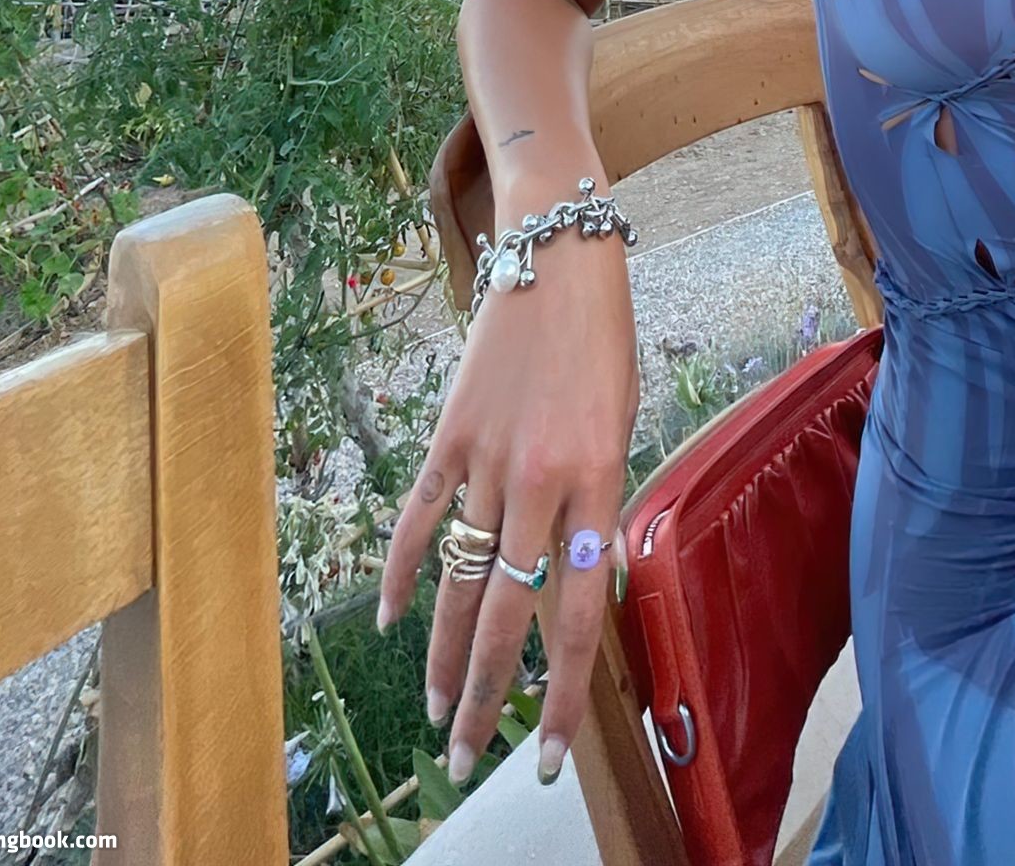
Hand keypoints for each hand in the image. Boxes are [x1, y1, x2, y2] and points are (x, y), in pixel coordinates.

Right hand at [377, 184, 640, 787]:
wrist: (559, 256)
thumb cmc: (606, 339)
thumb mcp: (624, 421)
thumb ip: (599, 498)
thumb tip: (576, 571)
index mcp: (599, 480)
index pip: (579, 615)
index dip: (565, 694)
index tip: (552, 754)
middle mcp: (540, 479)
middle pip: (504, 615)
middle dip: (487, 698)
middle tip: (471, 759)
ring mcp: (485, 458)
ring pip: (456, 580)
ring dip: (440, 656)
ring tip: (435, 713)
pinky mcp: (447, 434)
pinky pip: (418, 518)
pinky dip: (400, 572)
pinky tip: (390, 621)